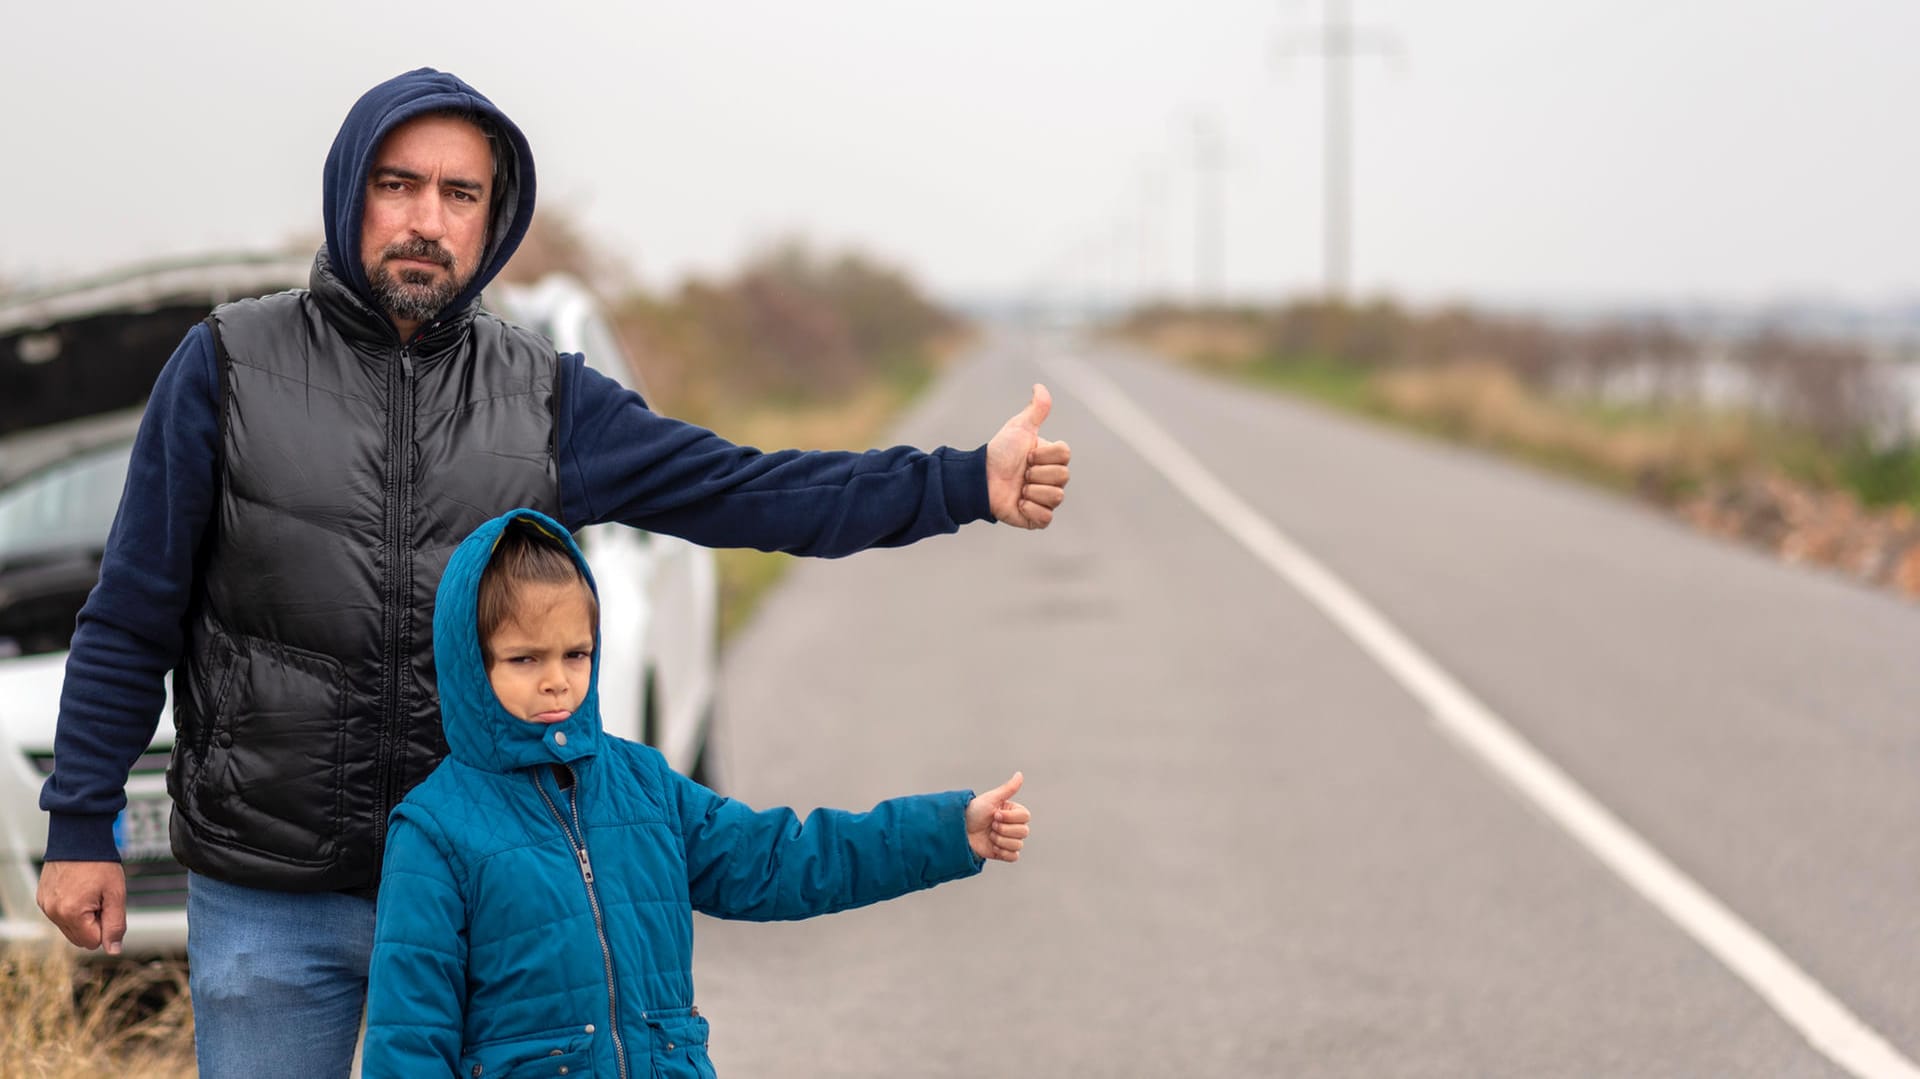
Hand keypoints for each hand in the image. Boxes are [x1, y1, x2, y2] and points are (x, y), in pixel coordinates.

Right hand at [37, 860, 127, 954]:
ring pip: (70, 928)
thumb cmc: (100, 864)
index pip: (93, 941)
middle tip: (99, 898)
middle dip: (94, 923)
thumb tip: (113, 950)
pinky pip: (60, 915)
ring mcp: (45, 906)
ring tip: (89, 892)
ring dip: (83, 917)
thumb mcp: (116, 894)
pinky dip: (72, 908)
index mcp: (71, 914)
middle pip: (80, 938)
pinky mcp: (42, 899)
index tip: (107, 904)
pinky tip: (78, 889)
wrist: (79, 838)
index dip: (106, 925)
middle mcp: (53, 913)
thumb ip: (115, 925)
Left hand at [966, 772, 1030, 862]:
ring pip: (1018, 845)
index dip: (1010, 818)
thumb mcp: (991, 799)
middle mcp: (1013, 826)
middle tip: (990, 826)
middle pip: (1024, 832)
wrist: (960, 830)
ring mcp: (1008, 840)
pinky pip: (1013, 857)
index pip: (1025, 817)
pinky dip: (1003, 853)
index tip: (995, 814)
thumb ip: (1008, 789)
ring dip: (1001, 841)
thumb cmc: (974, 811)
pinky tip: (992, 846)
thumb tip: (1020, 774)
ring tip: (989, 835)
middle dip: (1004, 830)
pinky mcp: (1003, 853)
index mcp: (1013, 812)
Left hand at [986, 384, 1070, 528]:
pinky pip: (1046, 518)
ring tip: (1019, 488)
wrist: (980, 478)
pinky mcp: (1037, 519)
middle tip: (1021, 473)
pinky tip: (1018, 503)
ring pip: (1056, 497)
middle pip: (1063, 477)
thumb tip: (1039, 386)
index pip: (1065, 456)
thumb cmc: (1000, 452)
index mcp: (1052, 459)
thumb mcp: (1019, 428)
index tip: (1027, 455)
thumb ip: (1035, 409)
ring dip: (1032, 491)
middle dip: (1036, 473)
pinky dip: (1030, 510)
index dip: (1044, 455)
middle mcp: (1053, 480)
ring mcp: (1046, 500)